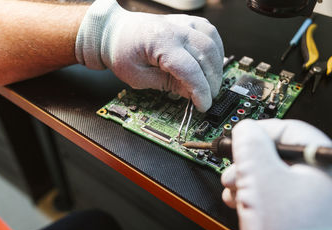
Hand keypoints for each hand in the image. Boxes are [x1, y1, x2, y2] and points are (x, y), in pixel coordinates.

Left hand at [76, 0, 223, 111]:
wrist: (115, 32)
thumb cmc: (122, 52)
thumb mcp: (139, 77)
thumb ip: (167, 84)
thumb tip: (191, 93)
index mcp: (160, 41)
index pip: (189, 69)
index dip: (200, 90)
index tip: (203, 105)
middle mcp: (175, 29)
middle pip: (206, 54)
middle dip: (211, 81)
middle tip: (207, 97)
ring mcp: (183, 23)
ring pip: (212, 42)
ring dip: (216, 66)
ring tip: (210, 83)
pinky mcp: (187, 23)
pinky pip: (210, 33)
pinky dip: (215, 50)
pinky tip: (211, 64)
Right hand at [222, 119, 331, 229]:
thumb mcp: (260, 179)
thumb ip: (250, 145)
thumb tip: (246, 128)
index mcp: (325, 162)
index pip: (290, 129)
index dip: (259, 132)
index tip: (239, 140)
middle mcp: (327, 179)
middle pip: (279, 155)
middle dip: (249, 163)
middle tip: (233, 173)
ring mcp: (318, 201)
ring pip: (276, 177)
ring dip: (249, 181)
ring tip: (234, 193)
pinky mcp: (306, 218)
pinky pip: (280, 196)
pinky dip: (258, 197)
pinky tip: (243, 204)